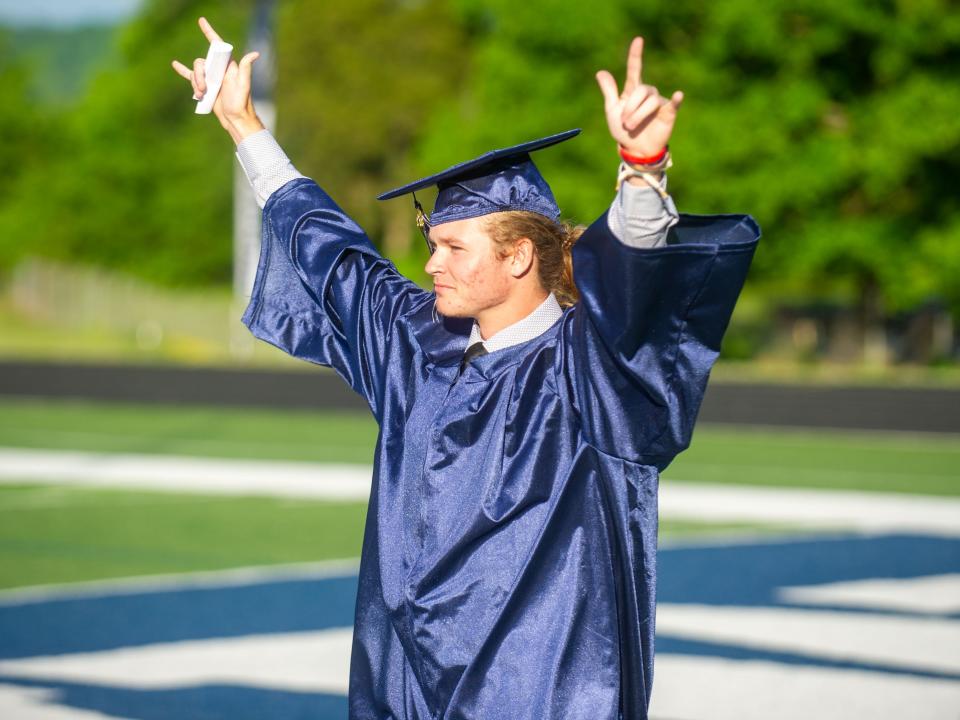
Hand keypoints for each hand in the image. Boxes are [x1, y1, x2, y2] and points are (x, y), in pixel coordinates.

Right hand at [171, 17, 264, 144]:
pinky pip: (191, 76)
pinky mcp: (205, 87)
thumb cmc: (241, 103)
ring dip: (195, 83)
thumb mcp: (244, 84)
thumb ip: (246, 68)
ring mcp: (211, 78)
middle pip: (201, 63)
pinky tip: (175, 64)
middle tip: (203, 90)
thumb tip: (255, 54)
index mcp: (227, 66)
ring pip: (195, 72)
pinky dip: (183, 70)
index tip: (201, 21)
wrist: (235, 118)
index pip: (217, 45)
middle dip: (198, 75)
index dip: (209, 32)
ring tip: (201, 95)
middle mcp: (218, 69)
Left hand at [595, 37, 682, 157]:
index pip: (635, 70)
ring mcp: (659, 103)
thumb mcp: (612, 111)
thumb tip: (600, 72)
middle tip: (625, 123)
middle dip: (631, 107)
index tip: (638, 40)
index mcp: (633, 91)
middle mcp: (647, 94)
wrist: (635, 150)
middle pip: (642, 90)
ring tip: (631, 127)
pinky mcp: (669, 113)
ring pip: (651, 100)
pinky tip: (678, 95)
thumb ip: (609, 92)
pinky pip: (673, 104)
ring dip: (638, 114)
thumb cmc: (623, 130)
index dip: (635, 55)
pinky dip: (676, 99)